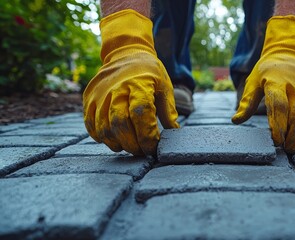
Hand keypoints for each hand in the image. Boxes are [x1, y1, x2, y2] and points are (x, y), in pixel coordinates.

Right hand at [83, 10, 178, 155]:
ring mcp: (99, 94)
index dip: (147, 135)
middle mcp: (116, 89)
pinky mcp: (88, 99)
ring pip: (104, 128)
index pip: (141, 114)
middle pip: (120, 124)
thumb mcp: (164, 86)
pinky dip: (102, 137)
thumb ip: (168, 111)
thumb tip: (174, 133)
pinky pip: (90, 125)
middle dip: (133, 144)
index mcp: (138, 85)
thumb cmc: (149, 72)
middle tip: (142, 151)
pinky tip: (115, 139)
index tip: (153, 146)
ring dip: (118, 144)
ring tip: (129, 146)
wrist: (125, 53)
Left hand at [232, 16, 294, 153]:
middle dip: (292, 134)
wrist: (287, 53)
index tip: (276, 141)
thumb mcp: (252, 83)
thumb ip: (246, 103)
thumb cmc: (265, 71)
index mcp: (275, 82)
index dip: (278, 125)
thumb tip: (235, 121)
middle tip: (287, 149)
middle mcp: (294, 84)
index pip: (278, 106)